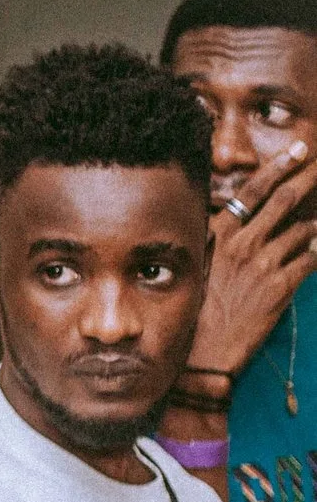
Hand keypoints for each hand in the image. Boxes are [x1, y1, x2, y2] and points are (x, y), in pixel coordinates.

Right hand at [195, 142, 316, 377]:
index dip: (278, 167)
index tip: (297, 150)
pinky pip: (311, 259)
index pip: (253, 191)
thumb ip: (220, 242)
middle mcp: (242, 244)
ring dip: (316, 223)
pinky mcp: (281, 286)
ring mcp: (263, 264)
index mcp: (218, 236)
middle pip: (284, 200)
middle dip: (309, 179)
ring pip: (303, 229)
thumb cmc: (197, 310)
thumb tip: (241, 223)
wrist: (202, 352)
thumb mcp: (198, 267)